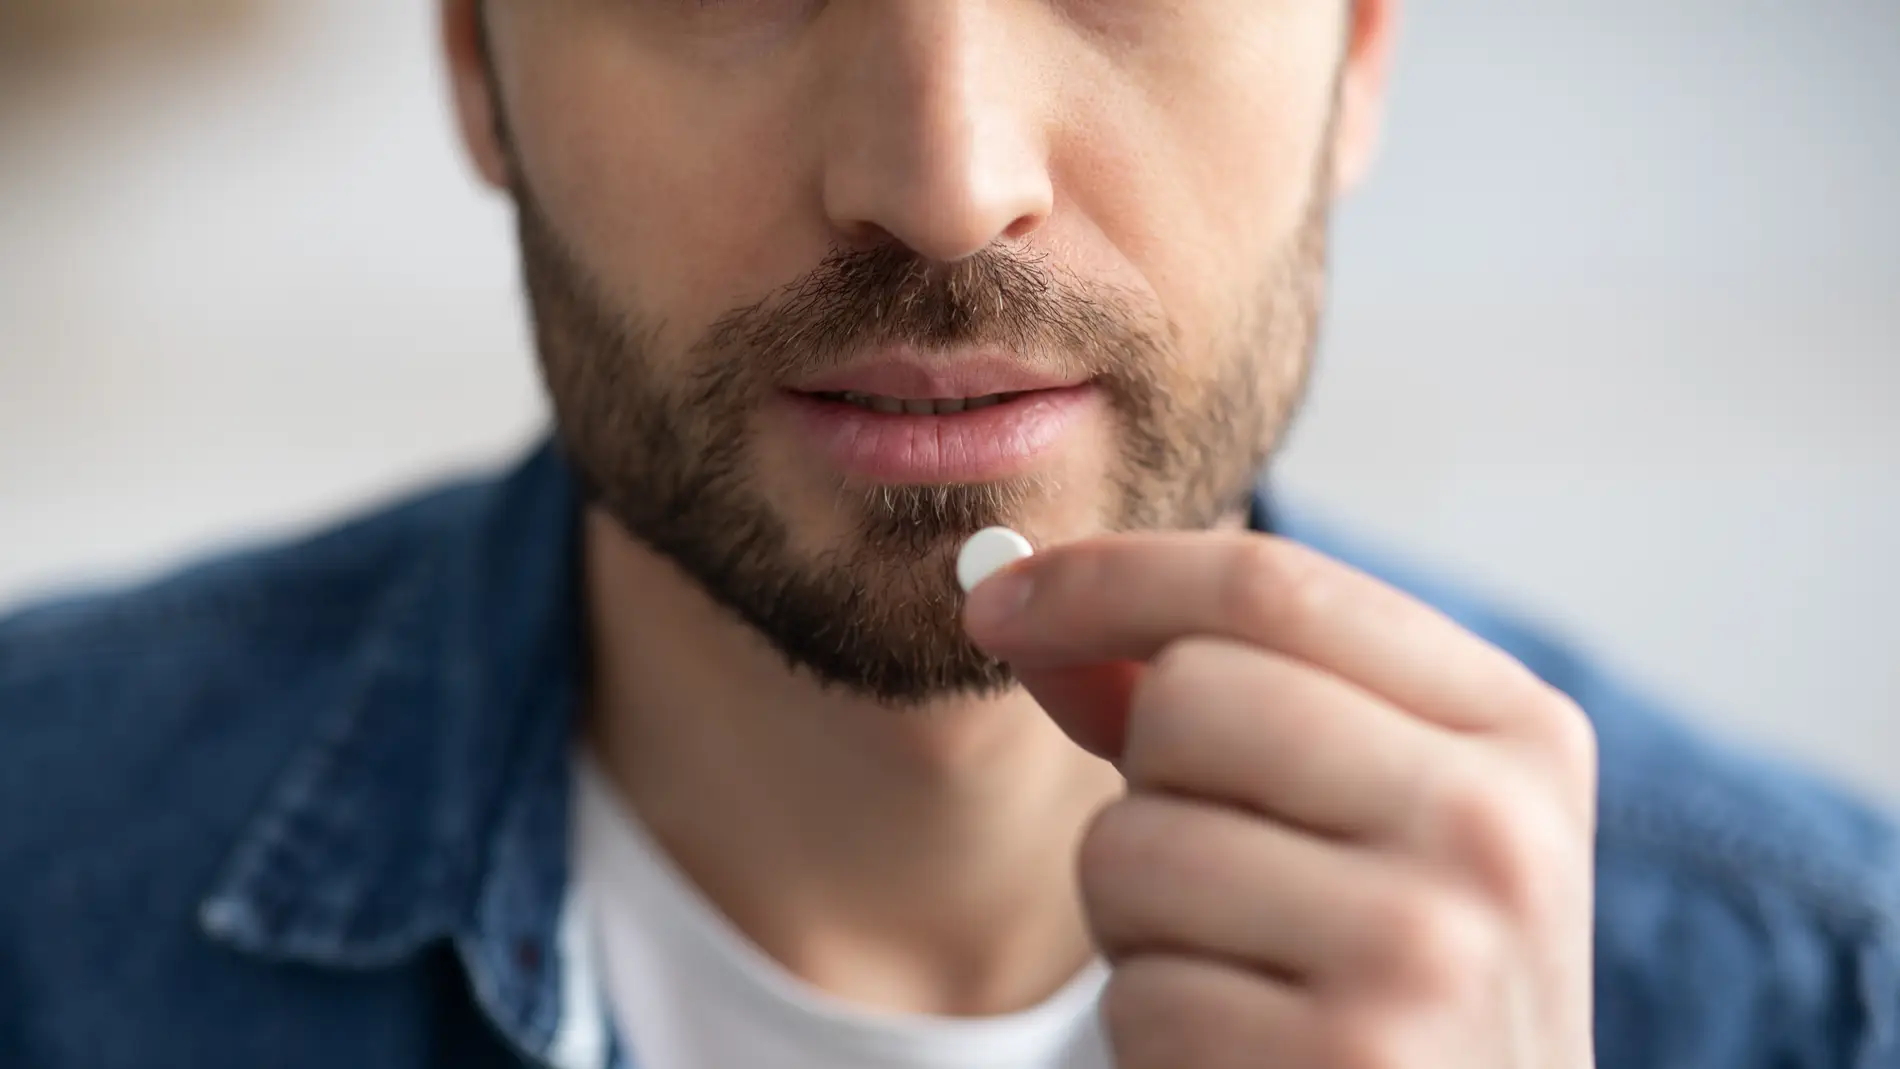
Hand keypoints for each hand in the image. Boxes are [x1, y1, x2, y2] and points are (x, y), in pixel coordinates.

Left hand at [963, 531, 1597, 1068]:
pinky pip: (1136, 990)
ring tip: (1236, 971)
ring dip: (1134, 918)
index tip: (998, 603)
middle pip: (1188, 696)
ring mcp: (1427, 953)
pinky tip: (1242, 1054)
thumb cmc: (1389, 976)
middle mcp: (1493, 828)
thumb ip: (1211, 701)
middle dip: (1145, 778)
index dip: (1106, 577)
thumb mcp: (1356, 814)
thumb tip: (1014, 601)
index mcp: (1517, 732)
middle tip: (1207, 869)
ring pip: (1131, 843)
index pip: (1271, 584)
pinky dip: (1154, 1026)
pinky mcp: (1345, 1062)